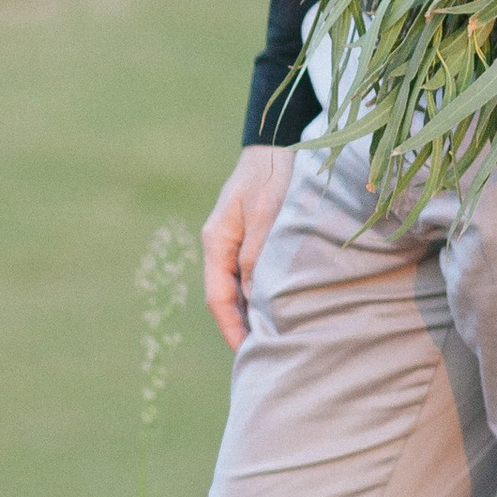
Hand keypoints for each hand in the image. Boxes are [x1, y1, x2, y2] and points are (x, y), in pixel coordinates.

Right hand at [203, 144, 297, 349]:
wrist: (279, 140)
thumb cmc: (274, 172)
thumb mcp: (266, 212)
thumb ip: (257, 253)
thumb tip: (254, 296)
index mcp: (216, 240)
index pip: (218, 298)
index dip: (232, 328)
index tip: (249, 352)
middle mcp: (221, 245)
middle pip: (227, 297)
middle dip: (242, 327)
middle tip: (265, 356)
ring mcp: (235, 241)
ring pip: (240, 288)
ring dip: (253, 312)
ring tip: (275, 339)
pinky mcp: (251, 237)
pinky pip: (252, 274)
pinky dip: (262, 293)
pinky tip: (280, 307)